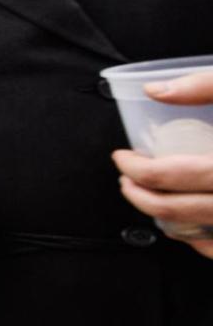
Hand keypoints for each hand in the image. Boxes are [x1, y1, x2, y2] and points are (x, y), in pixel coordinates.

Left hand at [113, 69, 212, 258]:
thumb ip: (206, 85)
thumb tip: (154, 90)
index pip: (172, 175)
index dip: (137, 169)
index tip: (121, 158)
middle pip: (177, 210)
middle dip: (140, 197)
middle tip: (125, 180)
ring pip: (199, 235)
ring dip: (165, 220)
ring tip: (148, 199)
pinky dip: (200, 240)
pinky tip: (187, 224)